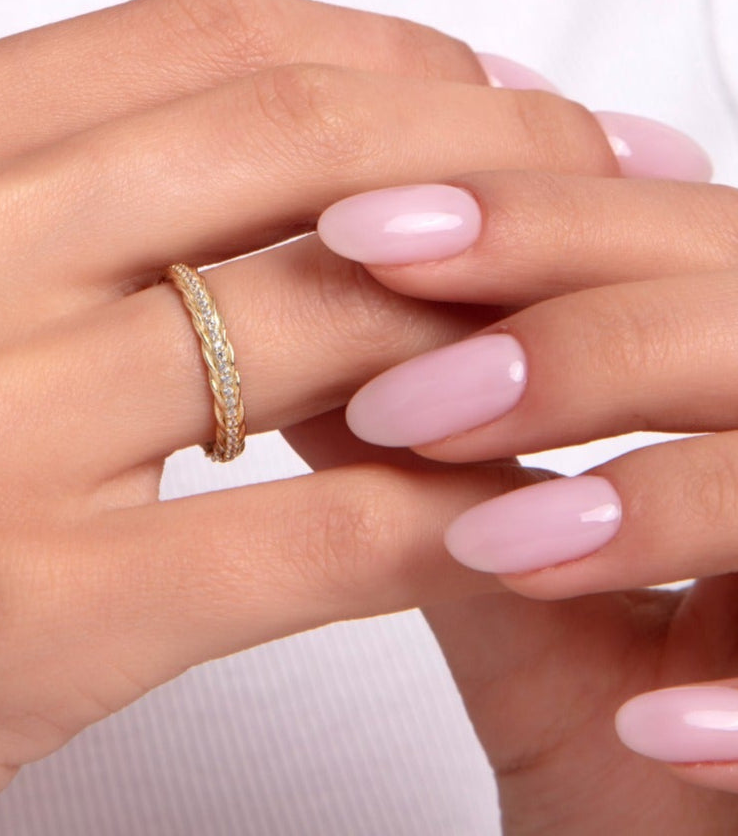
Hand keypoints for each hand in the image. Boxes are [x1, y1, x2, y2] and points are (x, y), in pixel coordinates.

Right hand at [0, 0, 622, 832]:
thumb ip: (35, 192)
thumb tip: (266, 157)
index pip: (205, 36)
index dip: (387, 53)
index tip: (478, 95)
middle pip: (292, 138)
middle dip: (486, 149)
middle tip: (585, 180)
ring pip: (329, 318)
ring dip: (483, 321)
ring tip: (554, 335)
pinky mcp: (24, 609)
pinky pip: (318, 527)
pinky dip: (445, 501)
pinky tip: (503, 497)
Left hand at [314, 163, 737, 833]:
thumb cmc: (624, 727)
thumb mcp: (514, 570)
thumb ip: (427, 457)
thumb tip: (289, 337)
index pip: (659, 239)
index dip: (523, 218)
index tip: (353, 233)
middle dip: (571, 336)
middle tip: (401, 401)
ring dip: (656, 498)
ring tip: (493, 547)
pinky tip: (649, 731)